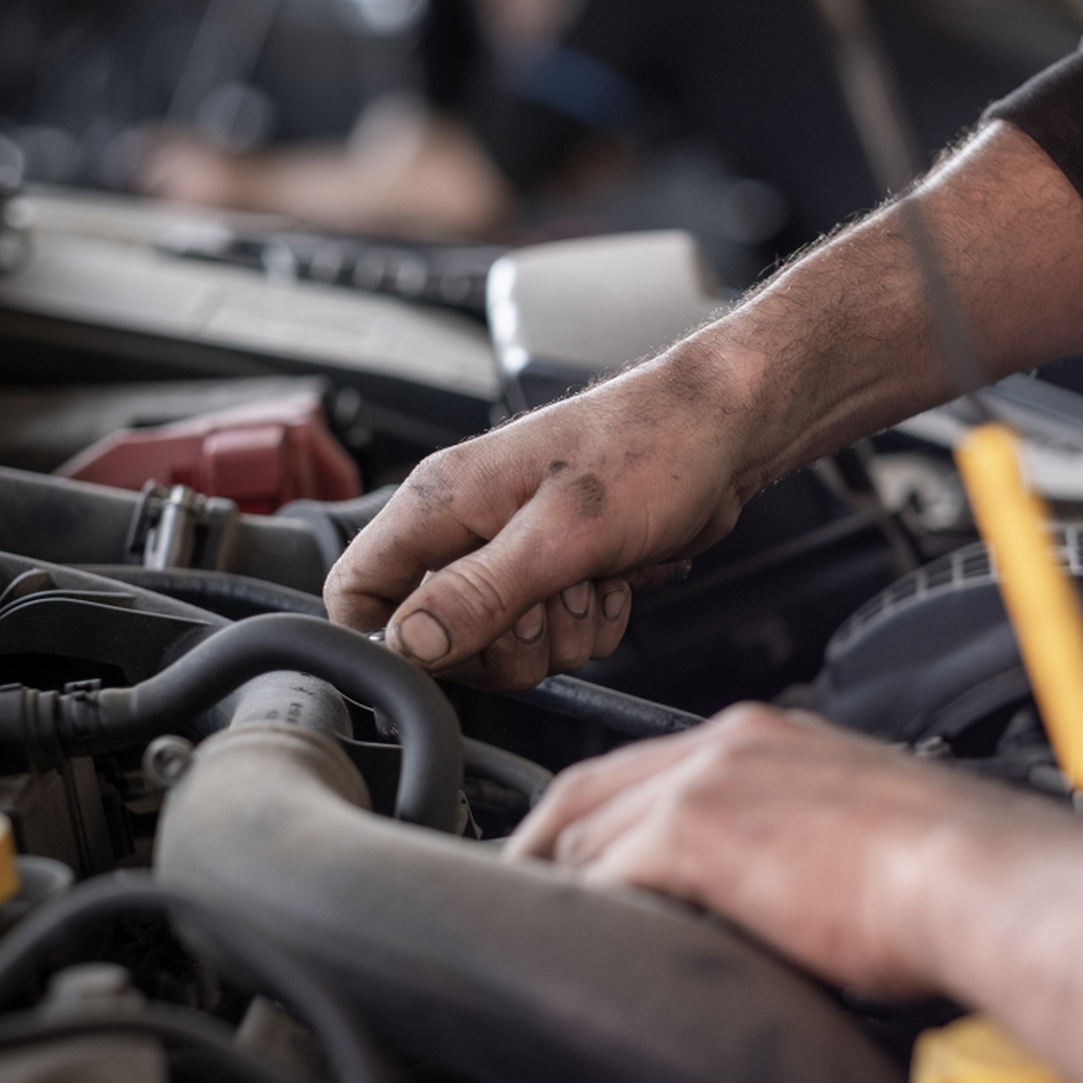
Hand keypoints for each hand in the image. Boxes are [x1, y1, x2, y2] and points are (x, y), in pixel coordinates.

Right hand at [324, 353, 758, 687]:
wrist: (725, 430)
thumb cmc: (651, 447)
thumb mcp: (561, 534)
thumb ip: (478, 592)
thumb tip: (409, 643)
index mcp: (440, 501)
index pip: (357, 590)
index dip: (385, 639)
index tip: (446, 653)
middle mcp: (467, 525)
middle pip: (437, 637)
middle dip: (502, 643)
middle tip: (549, 600)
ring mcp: (514, 550)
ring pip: (503, 646)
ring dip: (558, 634)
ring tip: (591, 578)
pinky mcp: (560, 570)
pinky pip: (554, 637)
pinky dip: (591, 625)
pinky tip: (613, 581)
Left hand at [505, 703, 985, 994]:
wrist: (976, 874)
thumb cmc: (949, 863)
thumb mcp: (860, 823)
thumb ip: (799, 832)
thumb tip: (782, 880)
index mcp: (767, 737)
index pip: (648, 764)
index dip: (598, 811)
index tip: (579, 846)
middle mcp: (728, 745)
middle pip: (595, 786)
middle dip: (550, 838)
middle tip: (526, 884)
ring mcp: (705, 784)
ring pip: (587, 828)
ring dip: (556, 878)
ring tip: (540, 921)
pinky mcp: (693, 835)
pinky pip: (602, 873)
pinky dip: (580, 907)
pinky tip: (575, 939)